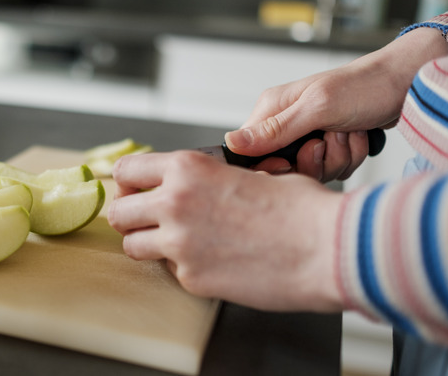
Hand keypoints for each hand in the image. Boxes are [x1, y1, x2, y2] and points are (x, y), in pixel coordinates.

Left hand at [107, 151, 343, 311]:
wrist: (329, 247)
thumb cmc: (300, 208)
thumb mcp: (250, 173)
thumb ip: (211, 179)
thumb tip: (205, 183)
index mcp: (187, 170)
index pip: (128, 170)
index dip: (129, 182)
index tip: (135, 190)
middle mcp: (174, 204)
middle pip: (119, 212)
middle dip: (129, 216)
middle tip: (145, 221)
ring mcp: (179, 245)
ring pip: (131, 246)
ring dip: (147, 245)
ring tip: (174, 244)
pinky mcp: (191, 279)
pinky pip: (170, 272)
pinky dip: (184, 268)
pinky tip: (212, 261)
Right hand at [225, 28, 447, 181]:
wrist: (405, 84)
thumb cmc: (364, 86)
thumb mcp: (316, 108)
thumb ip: (274, 130)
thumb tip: (232, 142)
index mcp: (272, 110)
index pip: (250, 154)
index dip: (271, 167)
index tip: (291, 164)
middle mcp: (286, 124)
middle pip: (283, 168)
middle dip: (314, 162)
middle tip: (328, 141)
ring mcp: (308, 135)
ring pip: (311, 171)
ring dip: (337, 158)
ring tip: (347, 132)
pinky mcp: (329, 145)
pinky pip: (331, 169)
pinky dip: (349, 157)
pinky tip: (356, 136)